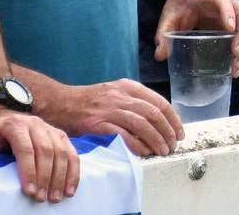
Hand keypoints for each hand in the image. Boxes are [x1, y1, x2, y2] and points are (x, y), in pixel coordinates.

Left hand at [0, 109, 78, 201]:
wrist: (10, 118)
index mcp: (16, 125)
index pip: (26, 149)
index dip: (28, 171)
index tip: (28, 192)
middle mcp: (37, 125)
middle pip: (47, 152)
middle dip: (46, 177)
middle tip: (41, 198)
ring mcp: (52, 129)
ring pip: (63, 153)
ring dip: (61, 177)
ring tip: (56, 198)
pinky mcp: (62, 136)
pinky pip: (73, 153)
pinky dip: (74, 172)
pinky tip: (70, 189)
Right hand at [42, 78, 181, 156]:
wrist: (60, 102)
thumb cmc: (89, 101)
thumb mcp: (116, 93)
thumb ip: (135, 102)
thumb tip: (158, 121)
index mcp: (129, 87)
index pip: (160, 102)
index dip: (173, 119)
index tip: (179, 131)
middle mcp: (122, 95)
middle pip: (154, 114)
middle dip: (167, 131)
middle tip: (172, 144)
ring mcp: (110, 108)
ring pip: (142, 124)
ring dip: (155, 139)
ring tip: (161, 150)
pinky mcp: (98, 122)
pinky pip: (123, 134)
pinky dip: (136, 144)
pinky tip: (143, 151)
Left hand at [154, 0, 238, 76]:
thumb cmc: (181, 5)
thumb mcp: (169, 16)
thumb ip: (164, 33)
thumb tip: (161, 55)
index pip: (224, 1)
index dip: (229, 13)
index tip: (229, 28)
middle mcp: (228, 5)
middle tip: (236, 53)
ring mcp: (235, 16)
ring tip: (237, 67)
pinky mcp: (236, 26)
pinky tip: (237, 68)